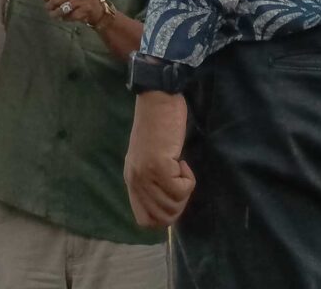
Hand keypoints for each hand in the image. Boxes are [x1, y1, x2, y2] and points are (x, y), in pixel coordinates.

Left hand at [29, 0, 105, 26]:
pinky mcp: (85, 9)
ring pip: (61, 9)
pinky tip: (67, 16)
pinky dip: (65, 19)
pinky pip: (69, 17)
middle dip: (50, 7)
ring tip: (56, 13)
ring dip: (56, 14)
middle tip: (51, 8)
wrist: (92, 6)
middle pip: (54, 0)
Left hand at [125, 90, 195, 227]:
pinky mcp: (159, 166)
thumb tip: (169, 204)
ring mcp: (146, 175)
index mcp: (132, 180)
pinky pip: (182, 190)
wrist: (158, 100)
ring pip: (174, 206)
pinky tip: (182, 161)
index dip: (164, 216)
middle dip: (179, 205)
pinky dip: (189, 179)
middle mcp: (135, 181)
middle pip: (163, 218)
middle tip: (180, 181)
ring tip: (180, 167)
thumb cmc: (159, 125)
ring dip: (185, 190)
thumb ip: (153, 181)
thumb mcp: (149, 158)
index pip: (144, 221)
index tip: (172, 196)